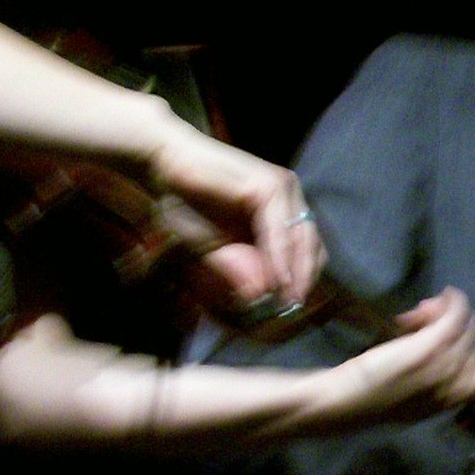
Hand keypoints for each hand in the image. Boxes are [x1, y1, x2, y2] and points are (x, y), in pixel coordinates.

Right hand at [143, 122, 324, 303]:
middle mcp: (289, 199)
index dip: (303, 280)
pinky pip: (280, 228)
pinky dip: (279, 256)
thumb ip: (237, 267)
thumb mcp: (212, 248)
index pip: (309, 251)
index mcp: (282, 213)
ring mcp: (283, 189)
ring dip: (294, 273)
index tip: (290, 307)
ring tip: (282, 299)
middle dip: (303, 280)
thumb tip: (260, 296)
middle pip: (313, 247)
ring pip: (302, 239)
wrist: (162, 167)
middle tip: (288, 307)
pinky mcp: (270, 184)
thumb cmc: (184, 205)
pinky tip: (273, 278)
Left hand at [338, 289, 474, 421]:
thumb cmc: (372, 399)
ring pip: (470, 324)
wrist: (342, 404)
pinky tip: (443, 296)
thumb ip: (439, 378)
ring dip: (454, 311)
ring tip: (426, 313)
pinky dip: (454, 300)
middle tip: (432, 322)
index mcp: (455, 401)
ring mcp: (444, 366)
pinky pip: (456, 315)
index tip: (460, 340)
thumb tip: (448, 341)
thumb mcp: (416, 398)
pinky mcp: (428, 348)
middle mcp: (456, 385)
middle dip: (465, 326)